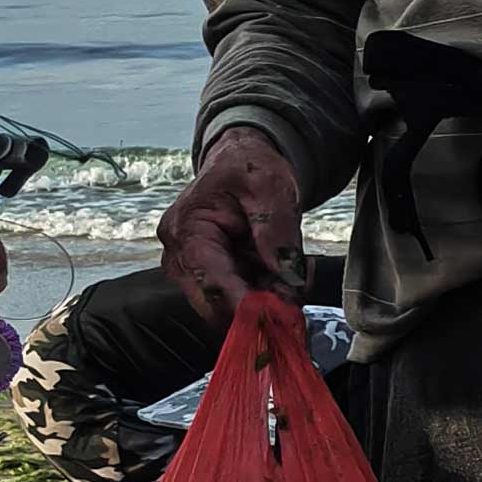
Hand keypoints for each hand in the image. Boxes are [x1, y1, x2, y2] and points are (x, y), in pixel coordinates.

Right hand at [158, 128, 307, 325]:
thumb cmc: (249, 168)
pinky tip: (286, 272)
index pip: (211, 283)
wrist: (241, 162)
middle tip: (300, 287)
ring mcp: (195, 271)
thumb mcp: (270, 188)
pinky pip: (242, 300)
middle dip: (263, 307)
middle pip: (218, 307)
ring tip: (296, 268)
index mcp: (187, 232)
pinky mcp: (213, 277)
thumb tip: (287, 275)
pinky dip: (269, 294)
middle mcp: (181, 258)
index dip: (245, 307)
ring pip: (233, 309)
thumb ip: (277, 231)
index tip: (279, 319)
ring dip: (270, 300)